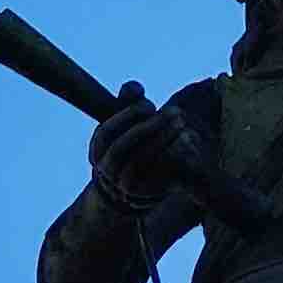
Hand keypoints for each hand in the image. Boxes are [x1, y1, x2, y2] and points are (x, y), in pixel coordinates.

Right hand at [89, 82, 191, 214]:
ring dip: (162, 139)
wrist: (134, 186)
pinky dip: (171, 155)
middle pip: (121, 147)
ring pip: (139, 161)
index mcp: (97, 151)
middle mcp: (106, 170)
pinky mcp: (142, 194)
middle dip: (148, 127)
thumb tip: (134, 88)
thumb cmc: (133, 144)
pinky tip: (185, 140)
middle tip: (174, 111)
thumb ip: (129, 102)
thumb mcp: (128, 122)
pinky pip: (155, 174)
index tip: (149, 106)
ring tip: (182, 123)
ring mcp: (122, 184)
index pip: (106, 132)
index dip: (127, 116)